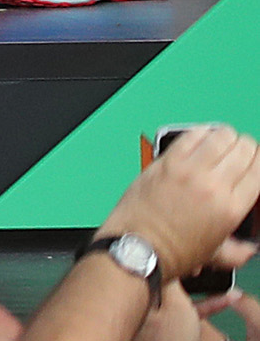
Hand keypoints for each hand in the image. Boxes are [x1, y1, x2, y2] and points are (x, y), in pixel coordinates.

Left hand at [105, 126, 259, 282]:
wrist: (139, 245)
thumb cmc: (174, 252)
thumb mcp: (216, 255)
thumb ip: (239, 250)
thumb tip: (250, 248)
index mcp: (231, 208)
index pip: (258, 171)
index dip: (259, 161)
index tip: (255, 160)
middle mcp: (213, 185)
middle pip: (243, 149)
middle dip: (246, 148)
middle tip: (242, 151)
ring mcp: (188, 170)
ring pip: (220, 137)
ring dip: (226, 137)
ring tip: (225, 141)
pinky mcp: (166, 161)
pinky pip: (190, 136)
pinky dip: (200, 132)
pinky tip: (202, 137)